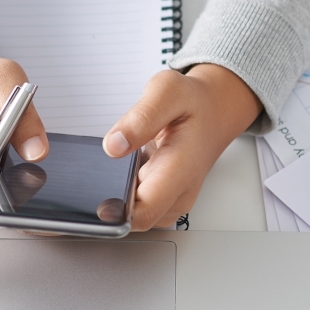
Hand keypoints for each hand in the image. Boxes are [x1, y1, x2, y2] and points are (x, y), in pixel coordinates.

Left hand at [104, 64, 261, 229]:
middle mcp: (179, 193)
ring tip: (125, 162)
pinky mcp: (165, 202)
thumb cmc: (194, 103)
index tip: (95, 196)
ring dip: (119, 194)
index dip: (113, 212)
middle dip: (111, 197)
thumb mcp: (168, 92)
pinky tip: (128, 168)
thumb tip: (113, 146)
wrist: (214, 112)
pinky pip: (137, 208)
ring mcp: (172, 201)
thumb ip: (141, 118)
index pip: (143, 213)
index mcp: (180, 169)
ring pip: (132, 215)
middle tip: (109, 165)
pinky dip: (126, 192)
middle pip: (132, 217)